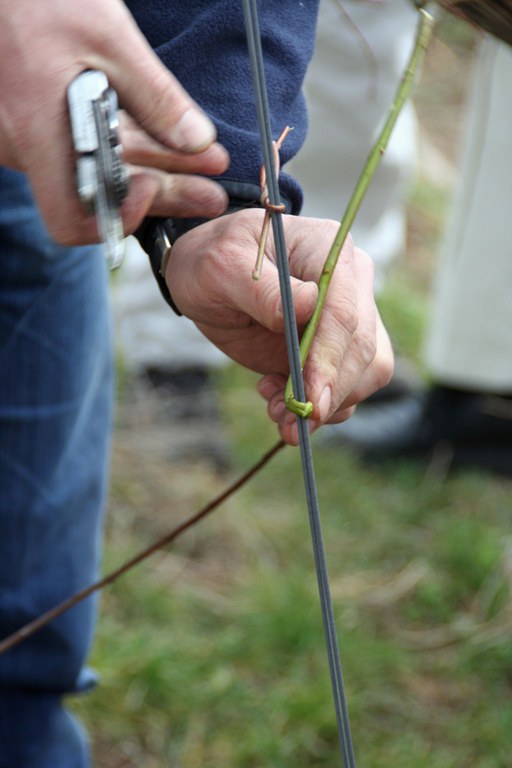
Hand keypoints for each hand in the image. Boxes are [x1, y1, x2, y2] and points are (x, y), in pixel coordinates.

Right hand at [0, 0, 228, 243]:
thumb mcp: (109, 38)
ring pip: (103, 169)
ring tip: (207, 164)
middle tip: (210, 191)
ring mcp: (33, 136)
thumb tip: (196, 140)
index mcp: (35, 132)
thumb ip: (155, 96)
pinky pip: (92, 147)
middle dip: (163, 190)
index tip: (151, 185)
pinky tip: (176, 141)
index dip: (115, 217)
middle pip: (103, 194)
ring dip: (158, 166)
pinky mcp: (42, 122)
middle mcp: (27, 145)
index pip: (70, 219)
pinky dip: (134, 144)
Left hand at [166, 209, 393, 444]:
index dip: (330, 360)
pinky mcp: (337, 349)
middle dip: (329, 393)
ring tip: (277, 410)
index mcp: (329, 251)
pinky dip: (320, 407)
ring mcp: (350, 317)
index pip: (344, 313)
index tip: (313, 400)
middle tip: (290, 423)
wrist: (210, 279)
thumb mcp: (221, 267)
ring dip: (327, 406)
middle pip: (363, 349)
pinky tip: (280, 403)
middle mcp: (351, 283)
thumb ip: (261, 289)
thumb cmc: (213, 261)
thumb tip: (307, 306)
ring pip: (366, 374)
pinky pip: (347, 388)